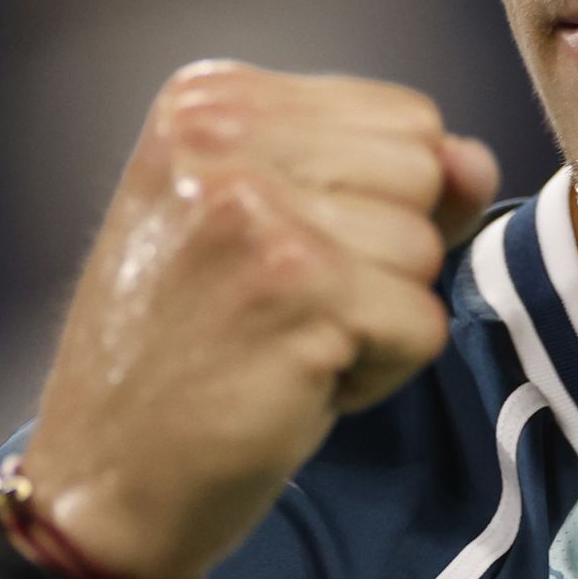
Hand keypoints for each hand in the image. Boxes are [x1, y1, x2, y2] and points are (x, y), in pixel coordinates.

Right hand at [18, 61, 499, 578]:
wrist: (101, 478)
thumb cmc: (186, 353)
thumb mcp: (266, 227)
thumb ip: (377, 178)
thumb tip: (475, 160)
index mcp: (209, 99)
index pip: (403, 117)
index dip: (378, 205)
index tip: (283, 258)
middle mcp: (223, 136)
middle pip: (423, 171)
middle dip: (384, 256)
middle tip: (283, 306)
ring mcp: (259, 211)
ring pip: (425, 251)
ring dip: (377, 320)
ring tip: (281, 343)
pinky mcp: (298, 292)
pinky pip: (422, 324)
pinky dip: (377, 375)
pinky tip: (294, 383)